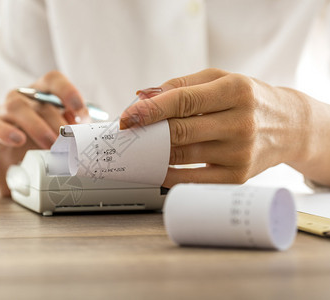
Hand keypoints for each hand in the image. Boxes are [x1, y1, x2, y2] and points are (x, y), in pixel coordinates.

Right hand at [0, 71, 89, 195]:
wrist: (15, 168)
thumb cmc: (42, 146)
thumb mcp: (62, 137)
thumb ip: (74, 128)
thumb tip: (91, 129)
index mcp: (42, 94)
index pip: (53, 80)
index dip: (68, 91)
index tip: (79, 112)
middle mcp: (22, 97)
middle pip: (39, 100)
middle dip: (57, 122)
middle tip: (68, 141)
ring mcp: (3, 110)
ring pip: (16, 107)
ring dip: (37, 126)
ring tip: (50, 144)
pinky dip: (6, 132)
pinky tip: (18, 140)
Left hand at [120, 68, 329, 186]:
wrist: (289, 126)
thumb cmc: (248, 100)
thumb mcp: (220, 80)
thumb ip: (180, 85)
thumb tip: (142, 98)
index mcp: (236, 91)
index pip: (184, 100)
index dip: (150, 110)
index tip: (128, 117)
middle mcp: (241, 123)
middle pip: (180, 131)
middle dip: (147, 133)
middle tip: (129, 134)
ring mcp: (241, 153)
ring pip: (182, 156)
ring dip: (154, 153)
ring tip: (141, 147)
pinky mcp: (238, 177)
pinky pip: (192, 180)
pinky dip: (169, 174)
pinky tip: (159, 166)